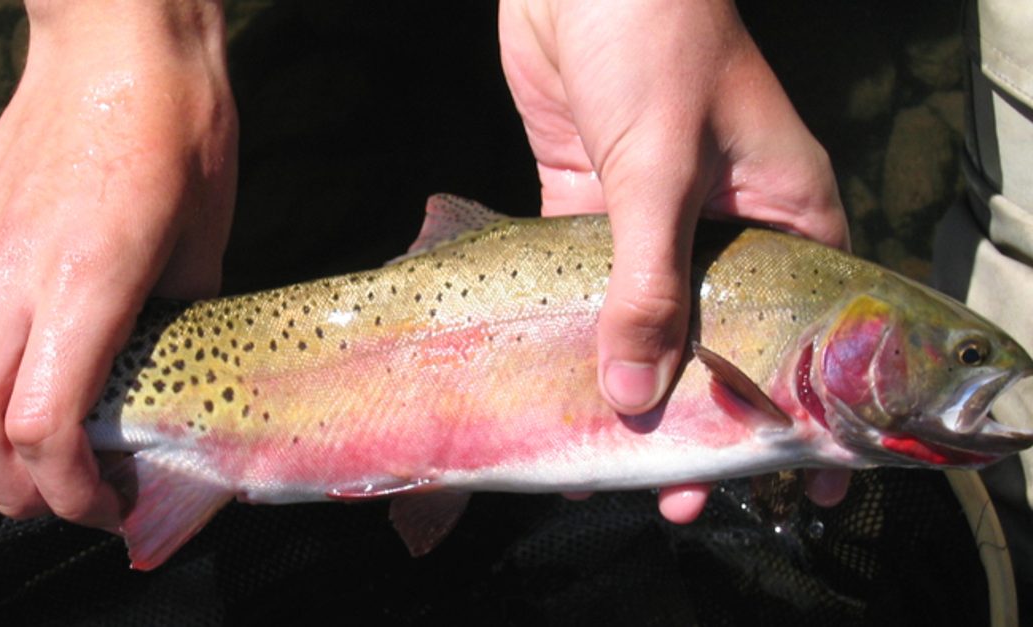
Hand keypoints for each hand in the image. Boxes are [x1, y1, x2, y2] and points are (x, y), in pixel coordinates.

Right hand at [0, 0, 236, 530]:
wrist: (116, 36)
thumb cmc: (181, 129)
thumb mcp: (207, 243)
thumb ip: (177, 324)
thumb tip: (164, 376)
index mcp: (87, 281)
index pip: (42, 429)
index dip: (68, 491)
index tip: (105, 503)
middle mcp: (11, 275)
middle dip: (10, 488)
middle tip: (67, 496)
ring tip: (55, 433)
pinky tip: (38, 355)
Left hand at [500, 0, 851, 521]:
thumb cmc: (656, 38)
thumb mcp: (660, 168)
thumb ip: (648, 283)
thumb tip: (631, 394)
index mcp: (784, 213)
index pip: (813, 337)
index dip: (809, 412)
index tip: (801, 483)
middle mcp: (725, 225)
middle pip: (723, 346)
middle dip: (700, 419)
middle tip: (677, 492)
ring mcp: (654, 219)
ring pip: (650, 325)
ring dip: (629, 389)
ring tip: (604, 461)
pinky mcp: (588, 205)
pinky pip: (586, 288)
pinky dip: (573, 338)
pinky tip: (556, 390)